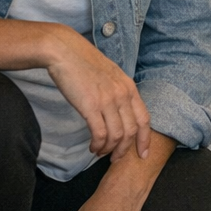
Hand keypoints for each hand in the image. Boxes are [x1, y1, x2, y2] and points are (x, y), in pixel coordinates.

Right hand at [44, 28, 151, 160]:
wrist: (65, 52)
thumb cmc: (85, 64)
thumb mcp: (111, 76)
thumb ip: (119, 92)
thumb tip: (120, 112)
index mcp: (130, 88)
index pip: (144, 119)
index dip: (145, 139)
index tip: (143, 154)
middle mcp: (123, 95)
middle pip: (131, 131)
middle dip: (124, 149)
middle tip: (115, 158)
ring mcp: (108, 100)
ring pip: (116, 135)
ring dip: (109, 149)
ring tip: (100, 153)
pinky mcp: (90, 106)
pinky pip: (99, 133)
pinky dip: (98, 145)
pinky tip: (92, 147)